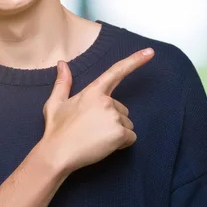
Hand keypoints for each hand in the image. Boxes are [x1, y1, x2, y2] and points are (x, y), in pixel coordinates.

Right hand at [40, 48, 154, 174]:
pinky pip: (131, 138)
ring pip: (127, 124)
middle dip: (112, 120)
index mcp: (93, 91)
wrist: (57, 154)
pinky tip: (104, 146)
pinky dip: (122, 144)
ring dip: (116, 132)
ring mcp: (114, 116)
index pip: (117, 71)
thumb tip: (62, 64)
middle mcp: (107, 101)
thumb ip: (62, 82)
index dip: (135, 60)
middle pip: (122, 109)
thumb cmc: (56, 130)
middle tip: (92, 130)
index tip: (150, 52)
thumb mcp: (55, 103)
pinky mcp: (120, 133)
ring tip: (96, 138)